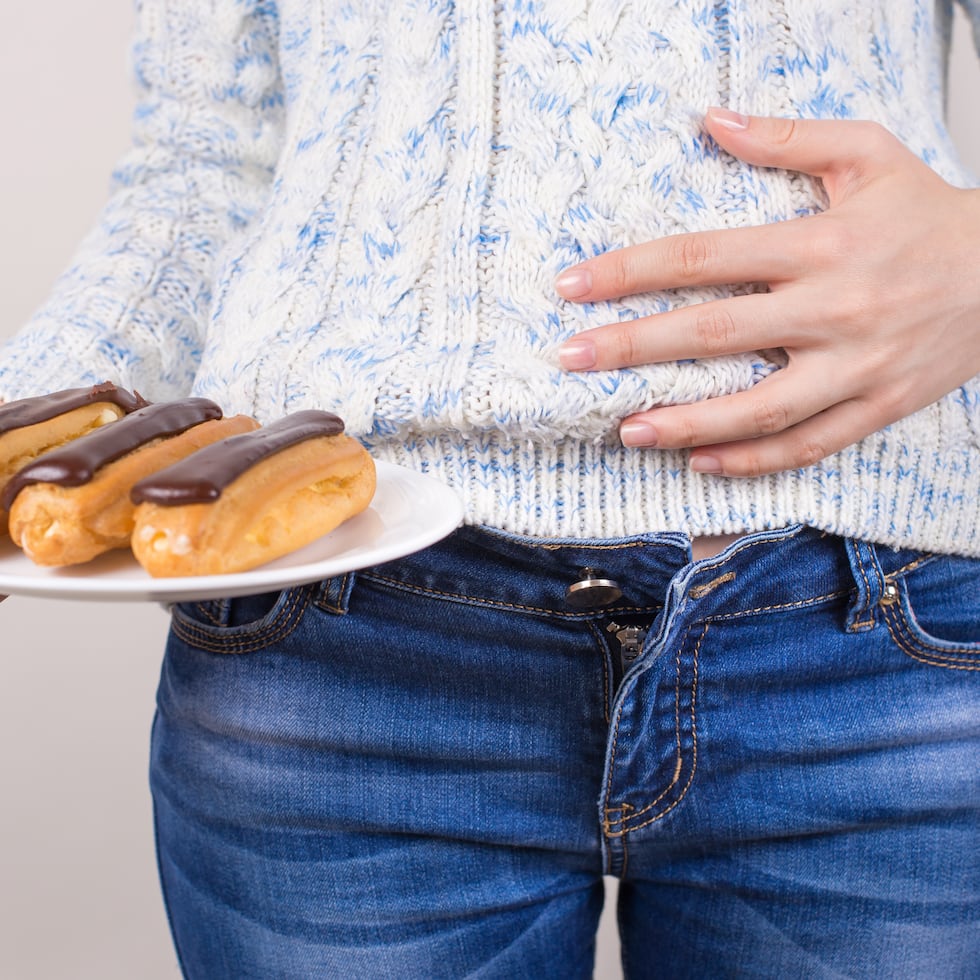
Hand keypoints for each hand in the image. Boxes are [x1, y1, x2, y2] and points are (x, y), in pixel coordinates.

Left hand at [556, 109, 979, 476]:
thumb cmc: (928, 214)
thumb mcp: (867, 154)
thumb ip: (786, 139)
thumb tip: (710, 119)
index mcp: (820, 244)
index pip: (703, 257)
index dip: (630, 271)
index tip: (573, 286)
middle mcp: (833, 309)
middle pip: (714, 333)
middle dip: (633, 347)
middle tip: (570, 359)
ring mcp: (856, 367)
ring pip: (758, 409)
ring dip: (686, 422)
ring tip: (626, 428)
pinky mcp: (876, 407)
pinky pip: (807, 446)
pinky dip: (752, 461)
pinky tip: (700, 462)